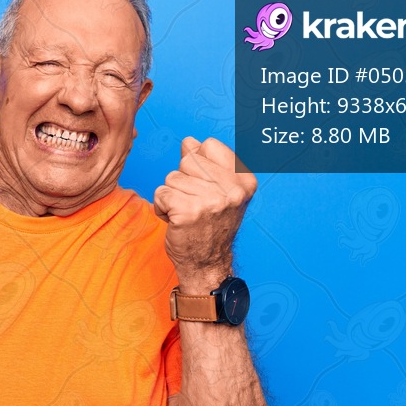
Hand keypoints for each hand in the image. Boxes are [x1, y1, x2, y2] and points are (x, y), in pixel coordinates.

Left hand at [153, 137, 255, 287]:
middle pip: (188, 160)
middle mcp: (232, 190)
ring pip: (172, 177)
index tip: (205, 187)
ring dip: (172, 195)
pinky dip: (162, 207)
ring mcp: (211, 201)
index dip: (199, 164)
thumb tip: (189, 141)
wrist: (207, 264)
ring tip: (186, 213)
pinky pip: (161, 193)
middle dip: (184, 180)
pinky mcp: (188, 212)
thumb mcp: (218, 190)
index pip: (209, 145)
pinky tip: (176, 221)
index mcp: (244, 180)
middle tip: (195, 204)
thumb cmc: (210, 226)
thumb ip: (205, 162)